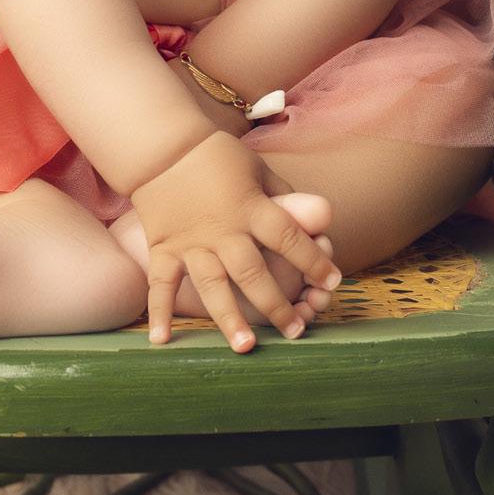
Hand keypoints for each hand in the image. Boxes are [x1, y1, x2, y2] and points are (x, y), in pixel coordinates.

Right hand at [128, 129, 339, 350]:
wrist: (163, 147)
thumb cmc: (218, 156)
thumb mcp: (258, 169)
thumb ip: (286, 198)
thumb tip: (318, 222)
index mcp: (251, 208)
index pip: (290, 238)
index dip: (314, 261)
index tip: (333, 282)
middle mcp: (223, 231)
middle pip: (253, 273)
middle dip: (277, 304)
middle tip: (296, 331)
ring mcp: (191, 243)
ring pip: (213, 286)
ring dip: (229, 318)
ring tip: (246, 347)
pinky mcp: (164, 249)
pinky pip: (161, 285)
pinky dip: (160, 312)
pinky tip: (162, 341)